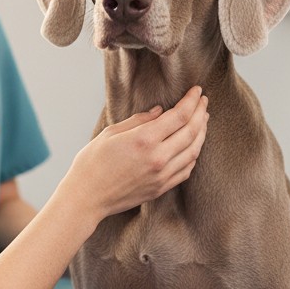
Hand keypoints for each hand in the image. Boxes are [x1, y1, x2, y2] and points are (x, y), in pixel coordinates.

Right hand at [63, 86, 208, 218]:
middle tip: (203, 101)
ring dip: (201, 133)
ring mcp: (162, 176)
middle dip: (200, 113)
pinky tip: (193, 145)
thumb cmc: (92, 163)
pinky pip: (186, 170)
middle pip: (191, 131)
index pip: (179, 116)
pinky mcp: (161, 188)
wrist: (86, 198)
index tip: (197, 91)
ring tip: (202, 119)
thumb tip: (160, 111)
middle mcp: (158, 158)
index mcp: (144, 140)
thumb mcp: (111, 133)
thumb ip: (139, 120)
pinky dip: (193, 154)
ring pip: (193, 151)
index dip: (192, 101)